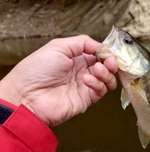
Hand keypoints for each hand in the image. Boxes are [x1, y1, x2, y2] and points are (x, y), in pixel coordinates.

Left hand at [0, 35, 117, 126]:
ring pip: (108, 79)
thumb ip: (82, 42)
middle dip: (111, 63)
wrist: (27, 95)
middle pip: (106, 67)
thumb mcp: (59, 46)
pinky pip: (101, 90)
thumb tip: (100, 46)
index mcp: (76, 58)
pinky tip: (86, 79)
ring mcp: (85, 85)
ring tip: (97, 70)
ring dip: (107, 73)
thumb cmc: (38, 69)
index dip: (106, 53)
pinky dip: (98, 84)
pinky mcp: (86, 99)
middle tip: (110, 61)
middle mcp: (82, 71)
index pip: (98, 54)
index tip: (109, 51)